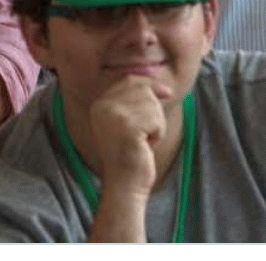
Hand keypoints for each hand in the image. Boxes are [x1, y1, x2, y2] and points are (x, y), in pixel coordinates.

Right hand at [88, 76, 171, 197]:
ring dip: (157, 124)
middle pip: (143, 89)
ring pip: (153, 104)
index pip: (129, 80)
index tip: (166, 92)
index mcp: (99, 104)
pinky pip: (157, 120)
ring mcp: (114, 116)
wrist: (125, 184)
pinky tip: (146, 146)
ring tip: (144, 141)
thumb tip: (163, 87)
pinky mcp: (128, 127)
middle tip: (145, 133)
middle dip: (153, 110)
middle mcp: (103, 106)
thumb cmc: (132, 154)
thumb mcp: (130, 122)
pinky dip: (159, 133)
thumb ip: (139, 101)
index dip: (150, 83)